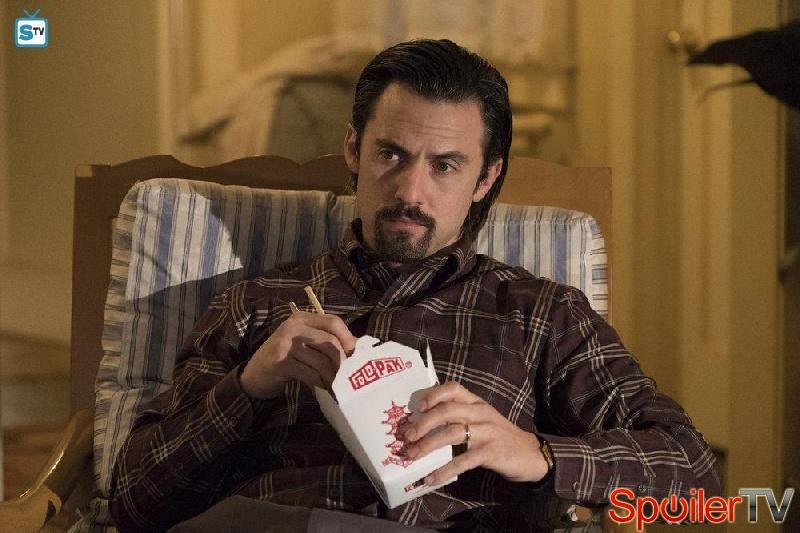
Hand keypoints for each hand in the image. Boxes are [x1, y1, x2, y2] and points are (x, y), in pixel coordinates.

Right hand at [240, 311, 356, 398]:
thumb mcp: (305, 344)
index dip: (349, 338)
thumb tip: (358, 349)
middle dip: (342, 362)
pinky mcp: (281, 363)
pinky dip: (320, 383)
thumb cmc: (285, 359)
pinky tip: (322, 387)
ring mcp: (285, 344)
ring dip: (332, 377)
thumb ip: (325, 342)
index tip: (356, 355)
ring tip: (335, 385)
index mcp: (302, 318)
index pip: (333, 322)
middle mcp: (293, 327)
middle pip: (330, 341)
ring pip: (321, 361)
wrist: (254, 375)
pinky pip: (310, 374)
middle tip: (347, 376)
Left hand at [399, 382, 549, 484]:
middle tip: (406, 436)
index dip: (433, 395)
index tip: (416, 407)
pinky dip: (444, 469)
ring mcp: (487, 432)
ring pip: (452, 433)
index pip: (453, 389)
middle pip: (447, 410)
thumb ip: (460, 418)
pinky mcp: (491, 452)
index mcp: (476, 403)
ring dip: (428, 445)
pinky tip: (431, 478)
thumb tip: (423, 426)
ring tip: (411, 456)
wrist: (531, 455)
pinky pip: (463, 460)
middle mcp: (481, 413)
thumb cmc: (500, 437)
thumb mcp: (482, 420)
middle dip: (423, 423)